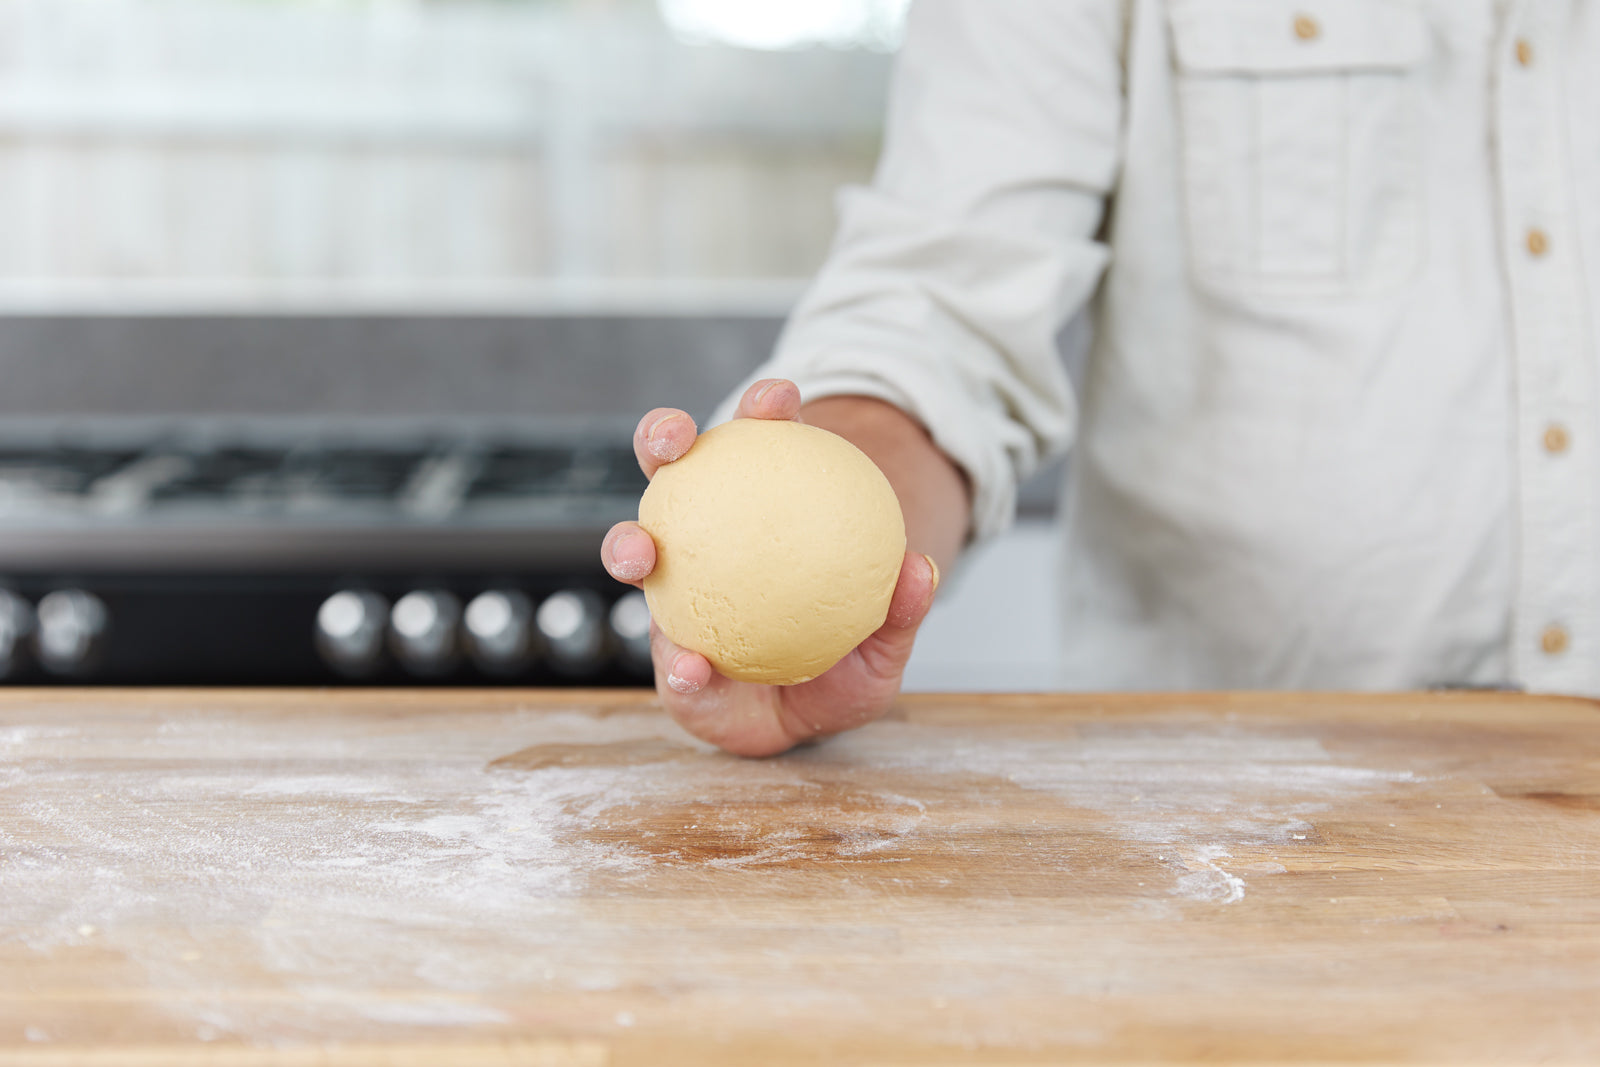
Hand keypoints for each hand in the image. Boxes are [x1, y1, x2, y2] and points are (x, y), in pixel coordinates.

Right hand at [599, 378, 940, 756]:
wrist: (810, 716)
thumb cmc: (844, 663)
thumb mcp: (883, 644)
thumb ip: (899, 611)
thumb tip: (920, 568)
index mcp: (759, 515)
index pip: (758, 449)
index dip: (762, 411)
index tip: (777, 399)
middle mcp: (703, 539)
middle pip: (673, 471)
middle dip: (661, 437)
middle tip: (675, 440)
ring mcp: (674, 591)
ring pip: (635, 546)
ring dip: (626, 541)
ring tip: (641, 553)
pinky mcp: (665, 654)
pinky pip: (665, 657)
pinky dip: (675, 663)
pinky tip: (691, 669)